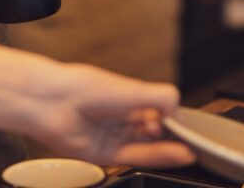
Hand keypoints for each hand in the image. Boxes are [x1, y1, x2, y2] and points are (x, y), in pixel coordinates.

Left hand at [28, 63, 195, 166]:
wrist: (52, 102)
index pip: (156, 110)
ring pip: (145, 146)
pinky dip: (157, 156)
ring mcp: (111, 135)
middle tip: (190, 139)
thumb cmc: (84, 87)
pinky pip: (135, 157)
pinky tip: (176, 154)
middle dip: (171, 135)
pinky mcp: (104, 154)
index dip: (173, 118)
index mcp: (124, 96)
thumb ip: (161, 97)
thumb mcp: (133, 88)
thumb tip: (180, 111)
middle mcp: (118, 116)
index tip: (189, 124)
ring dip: (168, 148)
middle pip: (152, 131)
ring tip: (189, 149)